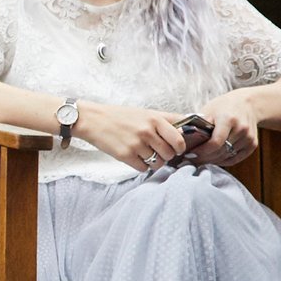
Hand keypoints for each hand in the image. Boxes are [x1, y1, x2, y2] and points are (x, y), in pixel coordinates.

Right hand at [72, 102, 188, 173]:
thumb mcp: (145, 112)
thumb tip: (188, 126)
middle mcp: (147, 132)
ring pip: (157, 163)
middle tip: (157, 151)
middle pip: (170, 154)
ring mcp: (136, 144)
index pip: (179, 139)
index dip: (180, 147)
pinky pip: (143, 168)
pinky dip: (141, 165)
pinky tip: (134, 157)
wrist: (92, 120)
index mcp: (154, 119)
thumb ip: (166, 120)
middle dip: (166, 155)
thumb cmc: (120, 116)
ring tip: (145, 154)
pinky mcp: (125, 155)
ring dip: (154, 162)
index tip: (177, 148)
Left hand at [182, 90, 261, 165]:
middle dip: (204, 158)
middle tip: (190, 159)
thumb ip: (198, 124)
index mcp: (228, 119)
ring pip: (227, 157)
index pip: (216, 142)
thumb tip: (180, 137)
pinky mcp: (253, 144)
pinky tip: (213, 159)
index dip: (201, 151)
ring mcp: (249, 137)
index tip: (189, 154)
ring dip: (212, 160)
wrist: (247, 104)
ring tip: (199, 159)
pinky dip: (223, 161)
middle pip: (221, 151)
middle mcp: (241, 129)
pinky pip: (235, 158)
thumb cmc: (224, 106)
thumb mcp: (208, 110)